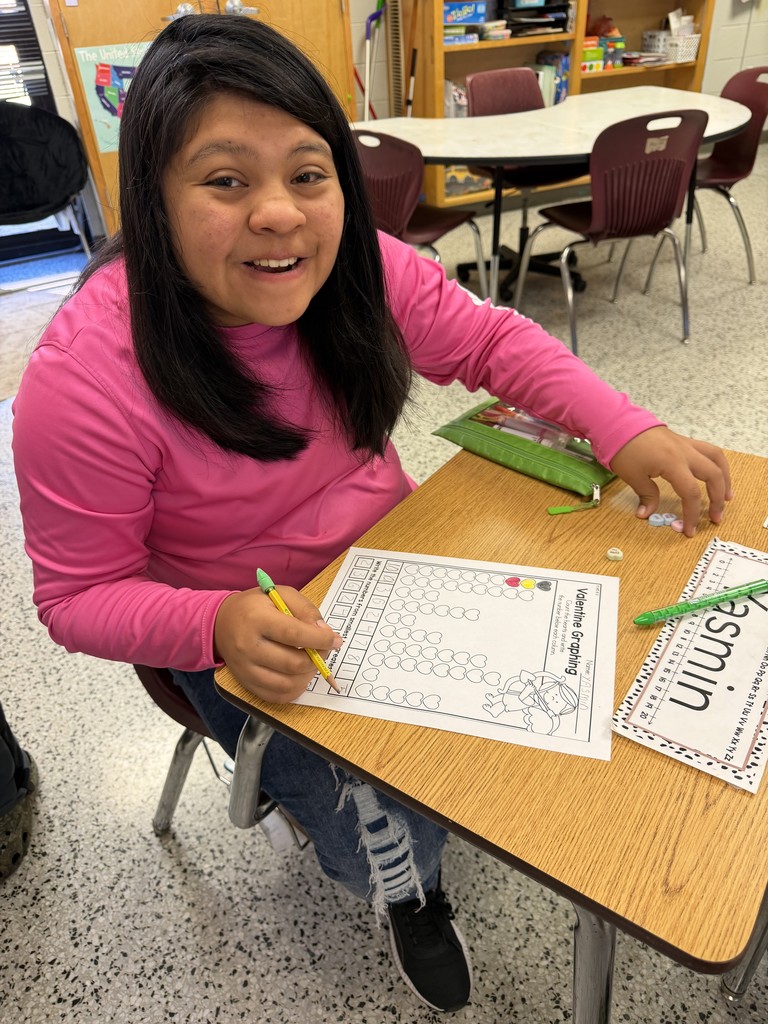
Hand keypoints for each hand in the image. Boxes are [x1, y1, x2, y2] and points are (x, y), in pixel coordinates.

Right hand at [214, 586, 342, 703]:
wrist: (221, 622)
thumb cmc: (255, 606)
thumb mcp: (280, 594)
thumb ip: (305, 609)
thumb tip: (324, 631)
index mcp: (256, 619)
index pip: (293, 634)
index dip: (320, 639)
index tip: (336, 640)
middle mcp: (248, 646)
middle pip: (292, 663)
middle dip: (317, 659)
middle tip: (324, 650)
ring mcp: (245, 668)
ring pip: (287, 684)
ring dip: (308, 676)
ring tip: (311, 662)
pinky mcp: (246, 683)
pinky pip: (276, 697)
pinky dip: (294, 690)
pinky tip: (299, 676)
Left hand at [609, 426, 732, 537]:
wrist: (618, 422)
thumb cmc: (623, 449)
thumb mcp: (632, 476)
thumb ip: (646, 496)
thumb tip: (646, 515)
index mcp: (673, 464)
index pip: (691, 493)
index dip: (692, 515)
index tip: (689, 530)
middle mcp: (685, 453)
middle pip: (713, 476)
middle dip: (717, 499)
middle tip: (715, 517)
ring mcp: (686, 445)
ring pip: (717, 459)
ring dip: (725, 479)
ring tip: (728, 496)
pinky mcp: (684, 441)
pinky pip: (709, 451)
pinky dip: (717, 464)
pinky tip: (716, 475)